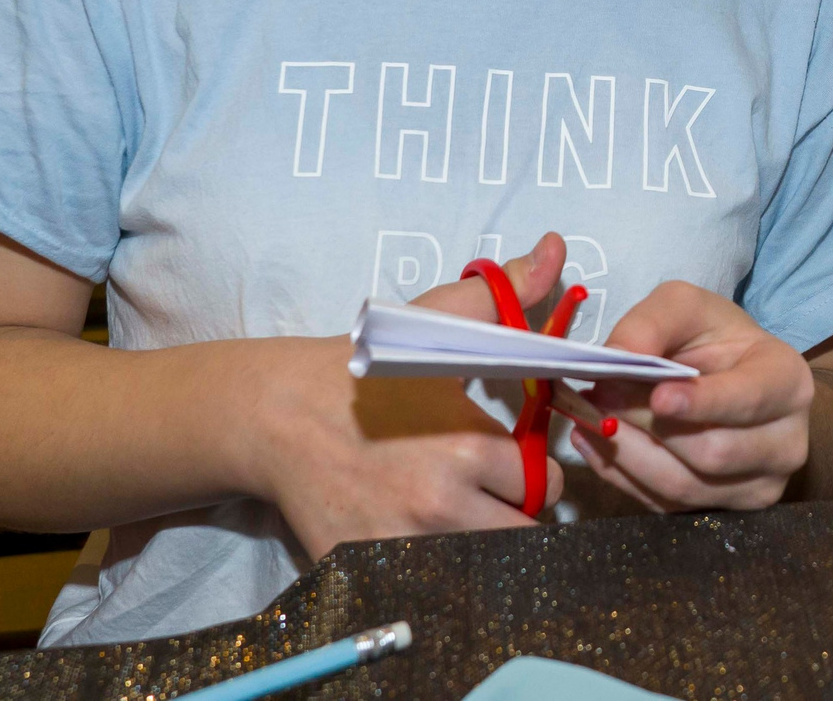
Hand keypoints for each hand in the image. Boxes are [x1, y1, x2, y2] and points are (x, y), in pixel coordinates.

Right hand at [243, 233, 570, 556]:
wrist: (275, 415)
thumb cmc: (365, 370)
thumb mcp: (435, 320)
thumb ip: (506, 293)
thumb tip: (557, 248)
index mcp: (467, 447)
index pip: (543, 484)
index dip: (533, 474)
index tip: (511, 464)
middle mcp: (440, 504)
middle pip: (521, 534)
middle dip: (513, 514)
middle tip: (487, 493)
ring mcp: (404, 545)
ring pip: (481, 565)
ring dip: (479, 544)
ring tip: (456, 513)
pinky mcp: (370, 570)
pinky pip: (429, 585)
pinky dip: (433, 569)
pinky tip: (416, 532)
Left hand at [566, 282, 813, 512]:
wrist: (732, 379)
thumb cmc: (715, 339)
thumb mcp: (686, 307)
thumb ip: (653, 323)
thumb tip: (618, 356)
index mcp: (788, 382)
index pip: (749, 400)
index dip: (703, 403)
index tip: (658, 396)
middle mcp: (787, 443)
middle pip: (712, 452)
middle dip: (648, 425)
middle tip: (601, 395)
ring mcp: (760, 485)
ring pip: (685, 486)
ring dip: (628, 454)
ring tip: (592, 418)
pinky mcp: (725, 512)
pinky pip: (666, 505)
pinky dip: (622, 476)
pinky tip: (598, 444)